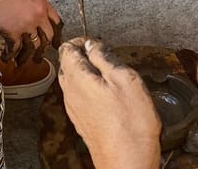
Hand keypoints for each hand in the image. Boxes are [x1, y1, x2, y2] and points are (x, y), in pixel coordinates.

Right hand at [0, 0, 62, 64]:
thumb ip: (27, 1)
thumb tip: (23, 7)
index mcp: (42, 2)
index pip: (56, 21)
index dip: (56, 34)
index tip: (55, 42)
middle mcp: (38, 15)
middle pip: (47, 37)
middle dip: (44, 49)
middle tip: (40, 57)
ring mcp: (27, 25)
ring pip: (33, 47)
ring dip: (26, 57)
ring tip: (21, 63)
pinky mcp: (14, 33)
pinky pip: (15, 49)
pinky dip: (10, 55)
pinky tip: (5, 57)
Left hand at [58, 38, 161, 168]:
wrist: (127, 160)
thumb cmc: (130, 122)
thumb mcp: (124, 77)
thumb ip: (104, 57)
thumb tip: (92, 44)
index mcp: (77, 77)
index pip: (67, 48)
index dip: (83, 41)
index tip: (99, 44)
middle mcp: (70, 92)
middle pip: (68, 64)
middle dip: (84, 57)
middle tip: (106, 58)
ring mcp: (74, 108)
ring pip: (73, 81)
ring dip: (88, 74)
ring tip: (110, 76)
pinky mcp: (81, 120)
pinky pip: (80, 97)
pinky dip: (90, 90)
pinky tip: (108, 96)